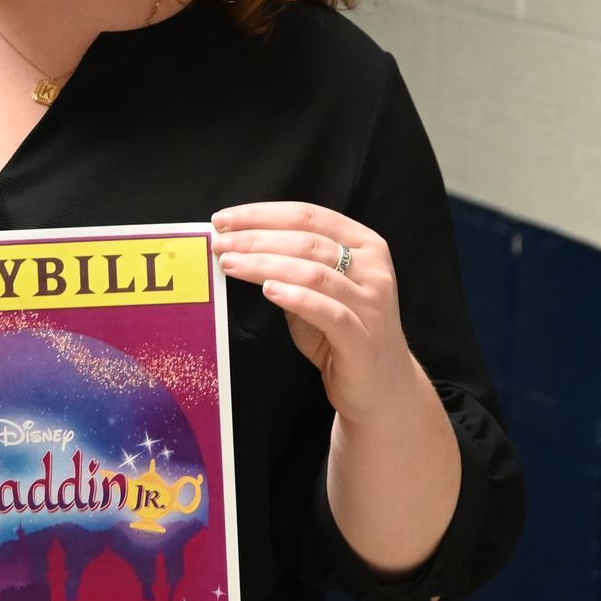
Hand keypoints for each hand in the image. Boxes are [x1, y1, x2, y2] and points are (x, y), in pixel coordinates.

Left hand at [211, 202, 426, 422]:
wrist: (381, 386)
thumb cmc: (339, 333)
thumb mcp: (313, 291)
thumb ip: (288, 266)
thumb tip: (236, 245)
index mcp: (364, 244)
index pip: (308, 215)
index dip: (262, 214)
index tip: (224, 220)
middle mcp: (373, 268)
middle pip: (307, 241)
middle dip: (256, 239)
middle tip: (220, 243)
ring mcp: (372, 302)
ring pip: (314, 272)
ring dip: (265, 264)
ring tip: (231, 264)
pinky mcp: (363, 337)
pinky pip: (327, 311)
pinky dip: (295, 297)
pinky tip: (268, 289)